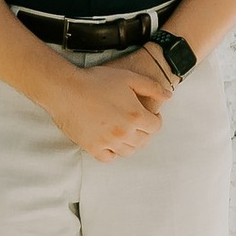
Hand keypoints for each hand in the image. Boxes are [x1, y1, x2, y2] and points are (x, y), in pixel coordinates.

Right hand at [55, 55, 169, 161]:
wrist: (66, 89)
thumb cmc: (96, 80)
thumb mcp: (129, 77)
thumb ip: (152, 87)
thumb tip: (169, 96)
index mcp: (135, 115)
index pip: (156, 127)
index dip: (155, 119)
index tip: (149, 114)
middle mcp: (124, 132)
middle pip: (144, 141)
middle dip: (144, 131)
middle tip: (136, 122)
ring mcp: (108, 142)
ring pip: (128, 151)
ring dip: (130, 143)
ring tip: (123, 131)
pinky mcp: (92, 147)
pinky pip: (108, 158)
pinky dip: (112, 152)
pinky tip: (110, 141)